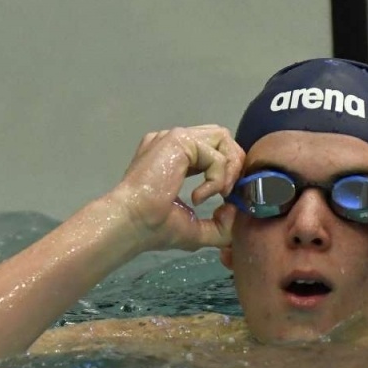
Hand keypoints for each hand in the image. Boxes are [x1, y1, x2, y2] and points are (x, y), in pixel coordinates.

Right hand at [107, 125, 243, 251]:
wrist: (131, 223)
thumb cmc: (154, 227)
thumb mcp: (194, 229)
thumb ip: (219, 224)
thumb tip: (236, 211)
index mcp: (175, 156)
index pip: (214, 148)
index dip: (228, 169)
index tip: (227, 197)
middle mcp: (174, 142)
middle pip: (222, 138)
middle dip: (234, 165)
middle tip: (227, 194)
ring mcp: (175, 138)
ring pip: (223, 139)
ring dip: (229, 168)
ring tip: (218, 193)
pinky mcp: (178, 141)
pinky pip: (216, 155)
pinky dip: (217, 179)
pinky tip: (197, 198)